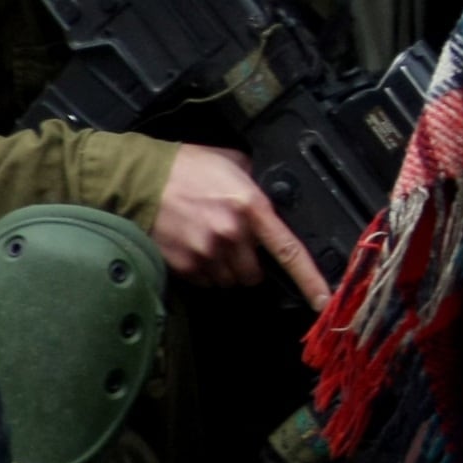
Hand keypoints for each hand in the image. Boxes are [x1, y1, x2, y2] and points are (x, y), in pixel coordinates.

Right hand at [153, 144, 332, 308]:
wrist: (137, 179)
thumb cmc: (184, 167)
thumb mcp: (231, 162)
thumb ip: (256, 183)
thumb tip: (270, 198)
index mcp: (251, 207)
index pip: (289, 250)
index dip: (310, 279)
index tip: (325, 300)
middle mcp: (231, 234)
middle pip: (255, 275)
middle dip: (249, 265)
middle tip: (234, 244)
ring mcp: (206, 252)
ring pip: (230, 281)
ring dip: (225, 269)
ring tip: (209, 241)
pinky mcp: (183, 265)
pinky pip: (205, 281)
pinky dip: (203, 271)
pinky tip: (193, 247)